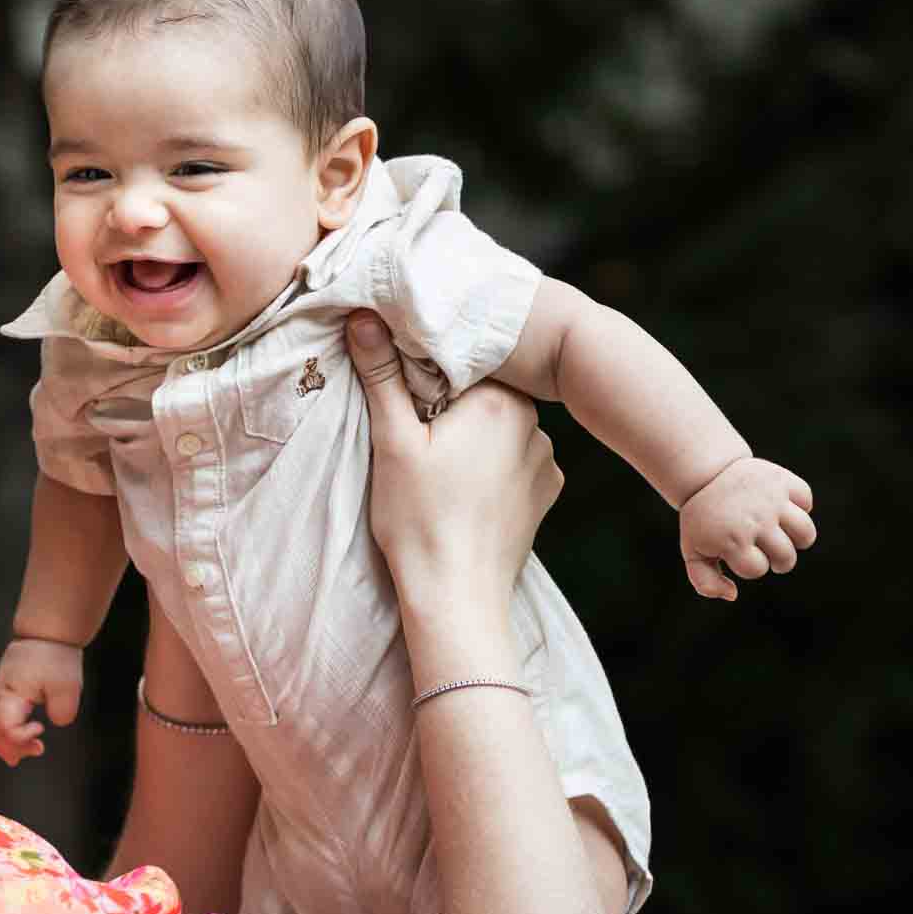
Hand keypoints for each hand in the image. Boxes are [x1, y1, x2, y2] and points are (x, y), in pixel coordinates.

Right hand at [0, 637, 84, 765]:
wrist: (48, 632)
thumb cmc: (57, 657)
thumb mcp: (68, 687)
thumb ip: (62, 712)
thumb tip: (53, 722)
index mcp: (11, 693)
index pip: (4, 727)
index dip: (20, 738)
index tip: (41, 730)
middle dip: (8, 746)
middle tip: (30, 754)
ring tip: (14, 756)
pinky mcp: (1, 684)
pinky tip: (6, 735)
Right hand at [348, 312, 562, 607]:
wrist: (457, 596)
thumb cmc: (418, 519)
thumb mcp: (392, 442)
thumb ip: (382, 375)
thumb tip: (364, 317)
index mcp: (498, 400)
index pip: (462, 363)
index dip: (428, 377)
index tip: (407, 403)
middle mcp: (534, 424)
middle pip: (484, 394)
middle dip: (452, 408)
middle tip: (419, 440)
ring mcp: (546, 461)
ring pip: (500, 429)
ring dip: (475, 438)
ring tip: (441, 472)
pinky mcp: (547, 493)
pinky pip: (516, 462)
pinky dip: (493, 469)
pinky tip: (466, 492)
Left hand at [678, 456, 816, 599]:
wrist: (705, 475)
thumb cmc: (703, 520)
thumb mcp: (693, 550)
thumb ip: (705, 581)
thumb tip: (733, 595)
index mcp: (730, 539)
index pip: (757, 569)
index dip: (750, 566)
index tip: (739, 554)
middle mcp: (754, 520)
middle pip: (786, 556)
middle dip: (780, 561)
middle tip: (771, 553)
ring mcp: (770, 500)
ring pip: (805, 532)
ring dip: (799, 539)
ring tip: (785, 536)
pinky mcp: (781, 480)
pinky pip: (806, 499)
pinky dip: (801, 505)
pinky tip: (785, 508)